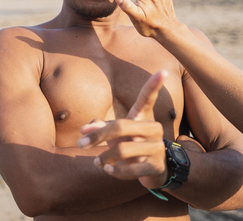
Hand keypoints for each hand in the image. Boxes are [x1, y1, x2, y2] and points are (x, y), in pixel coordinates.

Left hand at [78, 70, 168, 188]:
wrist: (154, 170)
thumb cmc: (131, 144)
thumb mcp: (116, 134)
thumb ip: (100, 128)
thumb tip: (83, 130)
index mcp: (143, 116)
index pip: (147, 98)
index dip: (154, 84)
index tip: (162, 71)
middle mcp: (153, 129)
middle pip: (120, 127)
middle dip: (97, 136)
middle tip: (80, 144)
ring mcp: (157, 147)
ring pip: (123, 150)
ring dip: (104, 157)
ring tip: (97, 161)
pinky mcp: (156, 166)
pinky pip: (131, 169)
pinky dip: (115, 171)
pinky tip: (108, 170)